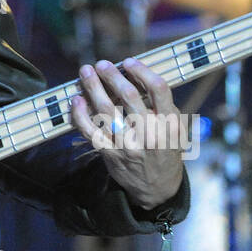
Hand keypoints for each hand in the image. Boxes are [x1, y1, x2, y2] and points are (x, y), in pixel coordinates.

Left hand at [69, 58, 184, 209]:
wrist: (157, 188)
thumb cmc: (165, 151)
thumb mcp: (175, 130)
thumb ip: (162, 106)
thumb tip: (139, 76)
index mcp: (169, 124)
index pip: (158, 89)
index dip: (142, 71)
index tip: (129, 61)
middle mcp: (149, 133)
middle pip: (129, 96)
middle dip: (112, 75)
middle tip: (102, 64)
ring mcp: (128, 144)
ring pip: (106, 109)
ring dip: (93, 87)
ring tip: (86, 72)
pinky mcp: (110, 153)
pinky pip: (90, 130)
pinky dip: (80, 113)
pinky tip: (76, 99)